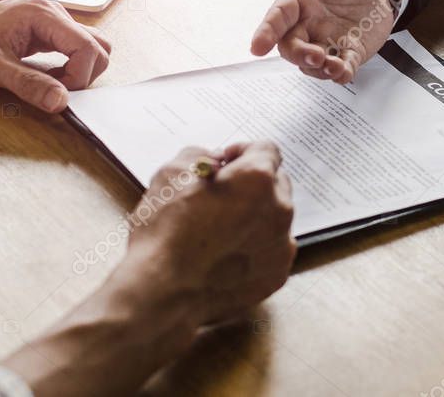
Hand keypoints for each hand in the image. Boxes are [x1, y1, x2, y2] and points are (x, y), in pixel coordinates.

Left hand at [0, 0, 110, 112]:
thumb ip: (28, 84)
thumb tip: (61, 101)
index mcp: (42, 13)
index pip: (88, 46)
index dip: (80, 76)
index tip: (58, 93)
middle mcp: (50, 11)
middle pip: (97, 45)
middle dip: (85, 73)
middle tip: (56, 89)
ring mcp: (49, 20)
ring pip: (89, 46)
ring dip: (79, 70)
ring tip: (52, 83)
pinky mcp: (43, 31)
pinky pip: (72, 48)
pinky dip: (68, 67)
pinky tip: (47, 76)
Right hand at [3, 141, 294, 396]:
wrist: (162, 294)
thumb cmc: (165, 233)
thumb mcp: (169, 174)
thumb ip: (199, 154)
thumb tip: (214, 161)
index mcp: (258, 179)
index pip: (266, 149)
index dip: (241, 152)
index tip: (223, 164)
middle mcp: (280, 209)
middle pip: (275, 183)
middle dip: (251, 184)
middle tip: (218, 197)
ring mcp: (281, 245)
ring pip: (275, 218)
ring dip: (255, 216)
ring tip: (219, 230)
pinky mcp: (276, 275)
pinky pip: (271, 250)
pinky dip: (254, 248)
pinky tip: (225, 255)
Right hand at [250, 0, 395, 84]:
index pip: (276, 17)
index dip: (265, 32)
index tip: (257, 48)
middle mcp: (306, 24)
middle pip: (290, 47)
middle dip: (299, 55)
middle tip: (315, 56)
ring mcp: (325, 41)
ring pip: (311, 64)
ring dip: (318, 69)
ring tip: (332, 65)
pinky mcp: (346, 54)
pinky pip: (339, 69)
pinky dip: (340, 74)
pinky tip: (344, 72)